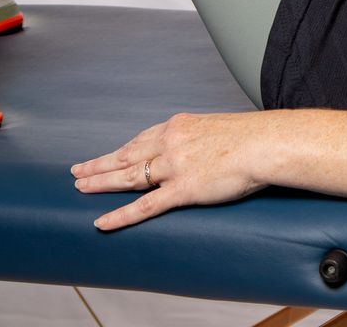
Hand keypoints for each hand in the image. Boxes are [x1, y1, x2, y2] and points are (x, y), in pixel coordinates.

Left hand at [72, 111, 268, 229]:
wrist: (268, 143)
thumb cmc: (254, 136)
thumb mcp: (219, 127)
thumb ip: (201, 138)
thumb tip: (203, 148)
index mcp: (180, 126)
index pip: (142, 139)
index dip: (121, 149)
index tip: (109, 154)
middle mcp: (171, 143)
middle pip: (126, 155)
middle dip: (100, 164)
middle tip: (78, 171)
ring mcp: (174, 166)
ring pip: (128, 177)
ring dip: (101, 183)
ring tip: (81, 188)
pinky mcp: (183, 189)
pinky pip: (145, 205)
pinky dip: (121, 215)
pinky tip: (103, 221)